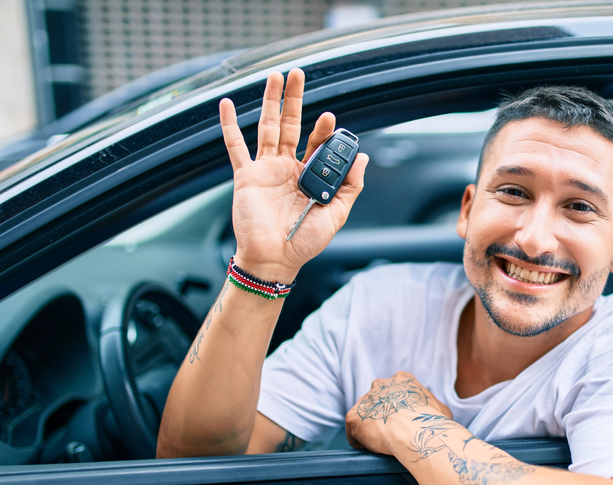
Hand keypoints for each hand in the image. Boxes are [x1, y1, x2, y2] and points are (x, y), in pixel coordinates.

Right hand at [219, 68, 369, 282]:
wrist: (275, 259)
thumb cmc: (305, 242)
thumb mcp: (337, 215)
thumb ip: (350, 186)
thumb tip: (362, 157)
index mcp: (309, 176)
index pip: (317, 143)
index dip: (323, 130)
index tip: (330, 118)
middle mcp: (287, 168)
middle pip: (291, 125)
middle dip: (295, 99)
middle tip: (299, 73)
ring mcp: (265, 169)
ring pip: (267, 127)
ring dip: (270, 102)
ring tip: (274, 76)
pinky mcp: (245, 176)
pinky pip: (235, 146)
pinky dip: (230, 125)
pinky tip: (227, 104)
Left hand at [346, 372, 452, 455]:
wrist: (415, 432)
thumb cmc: (431, 422)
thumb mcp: (441, 408)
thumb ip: (432, 406)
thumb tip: (436, 415)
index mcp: (402, 380)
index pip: (396, 392)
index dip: (399, 408)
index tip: (403, 421)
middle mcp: (380, 385)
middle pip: (378, 401)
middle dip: (382, 414)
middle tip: (392, 431)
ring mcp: (365, 400)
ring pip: (364, 415)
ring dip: (370, 427)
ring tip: (382, 442)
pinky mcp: (353, 416)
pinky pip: (353, 431)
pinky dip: (361, 441)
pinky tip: (372, 448)